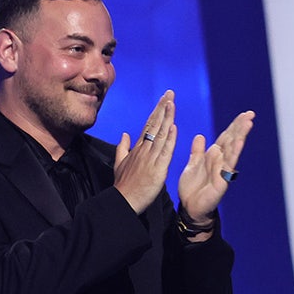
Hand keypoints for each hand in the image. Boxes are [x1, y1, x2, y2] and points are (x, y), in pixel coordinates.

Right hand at [114, 91, 176, 213]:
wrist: (122, 201)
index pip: (149, 125)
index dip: (157, 112)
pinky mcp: (157, 168)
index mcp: (138, 148)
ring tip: (172, 102)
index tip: (164, 99)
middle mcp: (144, 150)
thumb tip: (124, 134)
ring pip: (160, 134)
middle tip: (170, 92)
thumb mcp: (120, 164)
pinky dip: (170, 138)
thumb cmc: (123, 185)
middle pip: (155, 125)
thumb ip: (123, 148)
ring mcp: (150, 158)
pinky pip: (165, 151)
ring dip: (167, 117)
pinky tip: (173, 126)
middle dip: (163, 108)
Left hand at [178, 109, 255, 221]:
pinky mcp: (222, 181)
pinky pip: (228, 165)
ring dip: (240, 136)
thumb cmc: (192, 188)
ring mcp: (223, 170)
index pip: (226, 137)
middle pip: (232, 140)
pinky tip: (239, 142)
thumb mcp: (192, 164)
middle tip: (250, 114)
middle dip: (241, 126)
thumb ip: (197, 151)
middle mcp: (221, 161)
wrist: (190, 208)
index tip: (244, 114)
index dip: (234, 125)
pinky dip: (234, 153)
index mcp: (214, 156)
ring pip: (233, 150)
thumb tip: (200, 136)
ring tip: (248, 123)